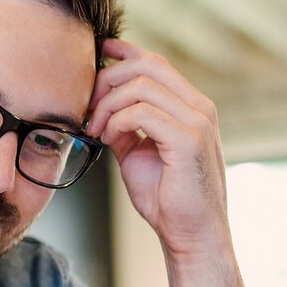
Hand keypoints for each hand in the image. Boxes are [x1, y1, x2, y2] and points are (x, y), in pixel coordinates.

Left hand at [84, 38, 230, 258]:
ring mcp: (198, 121)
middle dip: (107, 80)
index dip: (125, 51)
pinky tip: (108, 138)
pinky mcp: (189, 139)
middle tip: (87, 107)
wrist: (190, 234)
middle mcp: (199, 107)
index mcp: (191, 106)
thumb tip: (101, 110)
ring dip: (108, 105)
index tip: (99, 51)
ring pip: (141, 86)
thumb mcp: (138, 153)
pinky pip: (142, 113)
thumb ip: (126, 127)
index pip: (156, 63)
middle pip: (147, 66)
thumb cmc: (167, 198)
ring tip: (96, 129)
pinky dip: (117, 122)